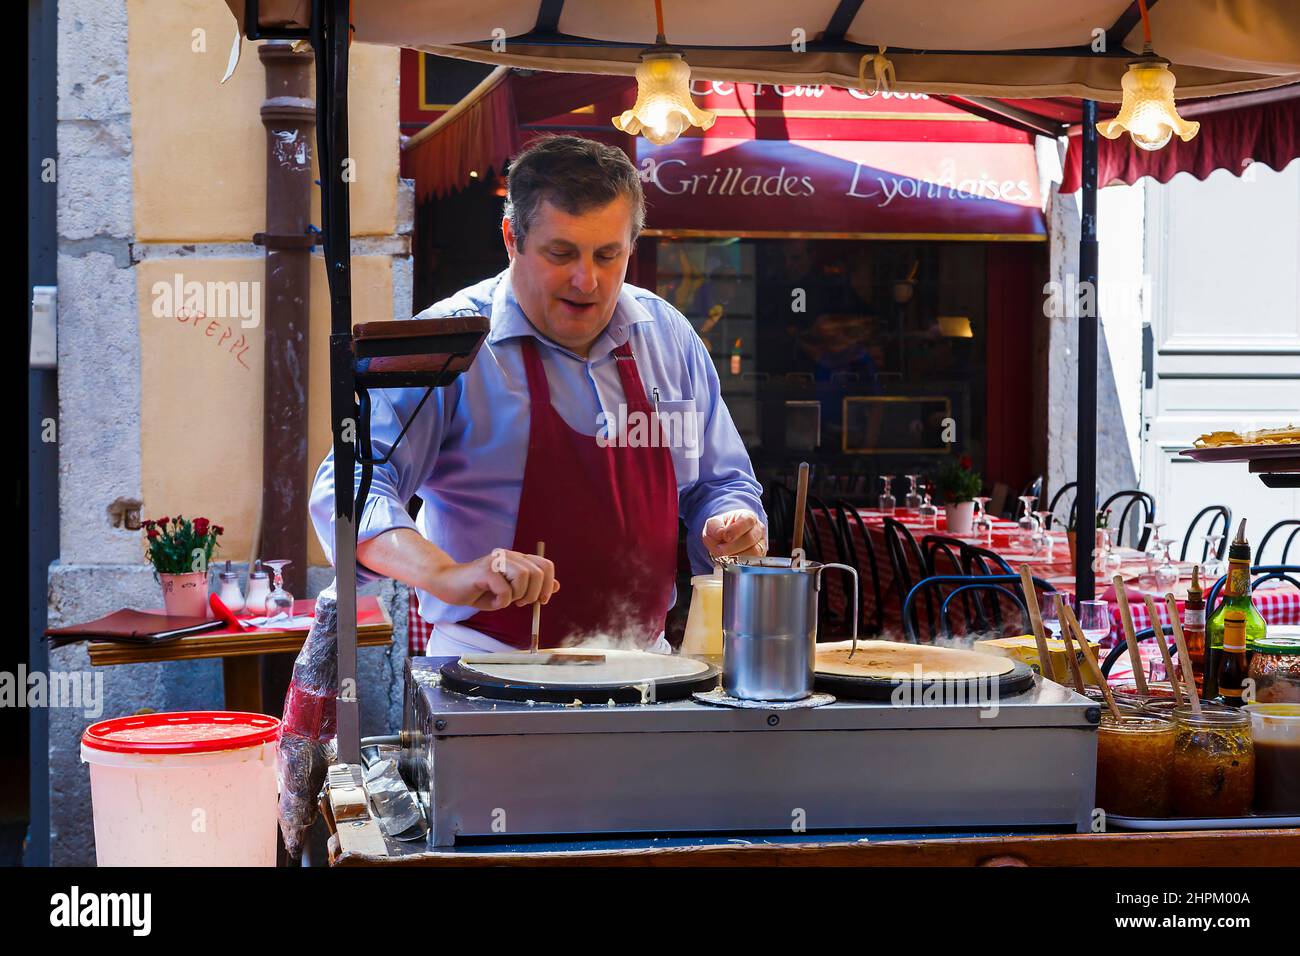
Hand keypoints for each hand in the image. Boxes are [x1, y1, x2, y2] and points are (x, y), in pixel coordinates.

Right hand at [429, 549, 558, 610]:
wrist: (448, 585)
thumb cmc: (479, 590)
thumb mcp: (510, 592)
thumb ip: (532, 587)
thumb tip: (556, 586)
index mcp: (517, 558)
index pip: (546, 565)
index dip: (548, 584)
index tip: (542, 600)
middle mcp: (509, 555)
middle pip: (538, 573)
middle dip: (534, 594)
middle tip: (520, 603)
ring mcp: (497, 561)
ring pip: (524, 578)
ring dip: (517, 597)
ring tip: (504, 601)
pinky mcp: (485, 570)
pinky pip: (505, 590)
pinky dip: (502, 602)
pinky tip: (493, 602)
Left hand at [702, 509, 766, 558]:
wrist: (723, 540)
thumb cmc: (721, 529)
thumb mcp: (713, 524)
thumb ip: (714, 527)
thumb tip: (721, 534)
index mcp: (747, 517)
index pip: (748, 521)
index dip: (736, 530)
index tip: (725, 537)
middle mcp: (758, 529)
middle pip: (750, 539)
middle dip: (732, 547)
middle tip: (719, 549)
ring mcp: (761, 544)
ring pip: (753, 552)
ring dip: (736, 556)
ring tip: (724, 556)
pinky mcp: (759, 557)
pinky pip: (753, 562)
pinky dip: (740, 564)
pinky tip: (730, 561)